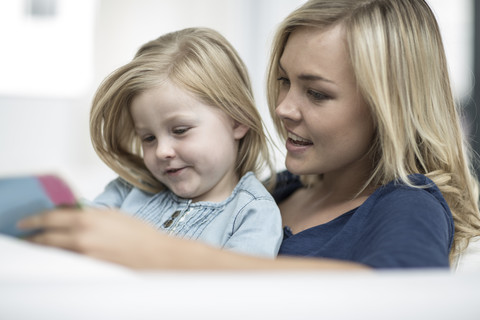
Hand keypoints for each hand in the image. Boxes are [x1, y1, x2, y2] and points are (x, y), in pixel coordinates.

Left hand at [17, 207, 167, 267]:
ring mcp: (84, 255)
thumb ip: (90, 214)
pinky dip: (60, 256)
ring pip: (55, 251)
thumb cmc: (139, 233)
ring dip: (44, 247)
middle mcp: (82, 237)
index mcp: (88, 218)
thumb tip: (73, 214)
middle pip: (47, 237)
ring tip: (39, 245)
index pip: (50, 218)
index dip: (35, 219)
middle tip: (26, 235)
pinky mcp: (89, 267)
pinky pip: (67, 261)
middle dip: (33, 237)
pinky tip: (60, 254)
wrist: (153, 254)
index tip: (26, 222)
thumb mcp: (113, 214)